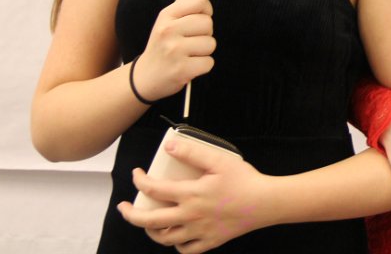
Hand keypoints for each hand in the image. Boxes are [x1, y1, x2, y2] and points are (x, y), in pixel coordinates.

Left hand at [117, 137, 268, 252]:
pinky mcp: (210, 242)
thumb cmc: (245, 180)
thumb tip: (169, 146)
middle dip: (130, 214)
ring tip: (147, 222)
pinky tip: (176, 236)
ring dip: (150, 231)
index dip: (139, 181)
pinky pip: (186, 250)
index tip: (136, 174)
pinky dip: (176, 245)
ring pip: (164, 239)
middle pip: (150, 221)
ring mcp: (199, 232)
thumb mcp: (219, 160)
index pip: (154, 190)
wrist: (266, 202)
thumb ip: (193, 152)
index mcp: (190, 195)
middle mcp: (190, 216)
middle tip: (124, 207)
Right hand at [133, 0, 215, 101]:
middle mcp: (168, 31)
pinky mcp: (181, 70)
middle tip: (191, 40)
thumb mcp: (166, 22)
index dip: (206, 9)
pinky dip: (203, 66)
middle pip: (208, 23)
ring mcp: (174, 51)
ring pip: (211, 43)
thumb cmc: (161, 45)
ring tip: (189, 54)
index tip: (200, 18)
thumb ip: (182, 4)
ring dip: (204, 51)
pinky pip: (209, 62)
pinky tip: (190, 66)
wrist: (145, 77)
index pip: (199, 1)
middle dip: (205, 33)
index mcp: (166, 16)